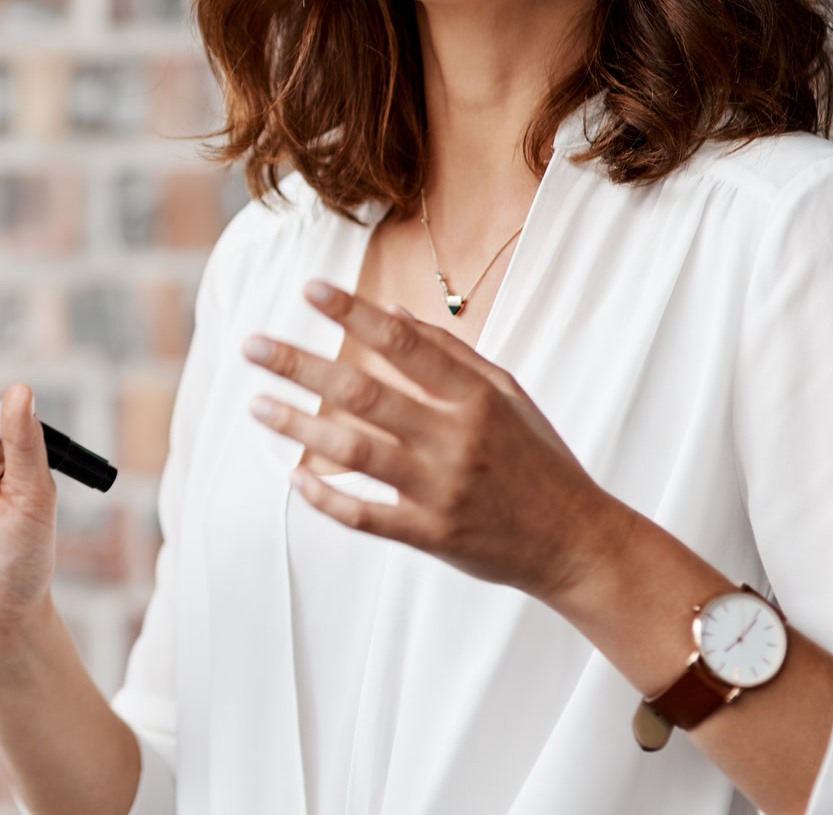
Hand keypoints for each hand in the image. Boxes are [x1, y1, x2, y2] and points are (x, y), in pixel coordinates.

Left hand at [245, 280, 622, 601]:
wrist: (580, 543)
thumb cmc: (540, 460)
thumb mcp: (510, 395)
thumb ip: (452, 354)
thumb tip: (391, 313)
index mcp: (476, 397)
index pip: (403, 343)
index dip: (352, 313)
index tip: (309, 289)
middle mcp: (456, 438)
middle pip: (363, 393)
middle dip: (301, 365)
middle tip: (252, 346)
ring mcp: (442, 489)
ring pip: (354, 451)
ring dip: (299, 426)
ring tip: (256, 406)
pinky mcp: (432, 534)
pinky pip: (367, 516)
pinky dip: (328, 498)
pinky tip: (294, 477)